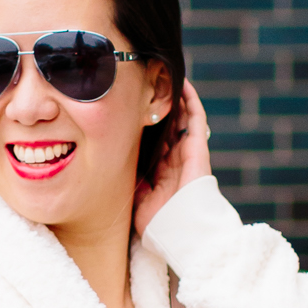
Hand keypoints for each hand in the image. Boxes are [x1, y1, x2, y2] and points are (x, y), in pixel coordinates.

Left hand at [134, 80, 213, 234]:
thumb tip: (109, 167)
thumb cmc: (158, 222)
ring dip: (172, 98)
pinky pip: (195, 117)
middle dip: (154, 107)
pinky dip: (190, 99)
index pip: (149, 141)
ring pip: (180, 116)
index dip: (140, 125)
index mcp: (160, 171)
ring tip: (161, 76)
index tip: (126, 108)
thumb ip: (128, 181)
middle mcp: (174, 158)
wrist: (181, 231)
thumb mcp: (135, 199)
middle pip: (164, 125)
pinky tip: (181, 82)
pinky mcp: (197, 146)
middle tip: (142, 84)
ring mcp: (187, 151)